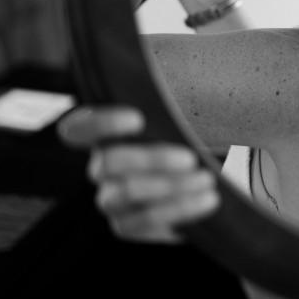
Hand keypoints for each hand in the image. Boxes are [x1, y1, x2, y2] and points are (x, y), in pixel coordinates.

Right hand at [57, 105, 218, 243]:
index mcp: (108, 133)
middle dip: (150, 160)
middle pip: (106, 164)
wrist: (220, 177)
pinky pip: (141, 222)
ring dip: (168, 186)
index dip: (99, 124)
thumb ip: (181, 100)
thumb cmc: (204, 137)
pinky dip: (178, 209)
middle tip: (190, 157)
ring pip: (122, 194)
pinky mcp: (128, 225)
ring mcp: (112, 199)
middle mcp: (103, 166)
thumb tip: (197, 74)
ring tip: (206, 179)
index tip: (138, 119)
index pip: (78, 128)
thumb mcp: (195, 114)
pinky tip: (208, 199)